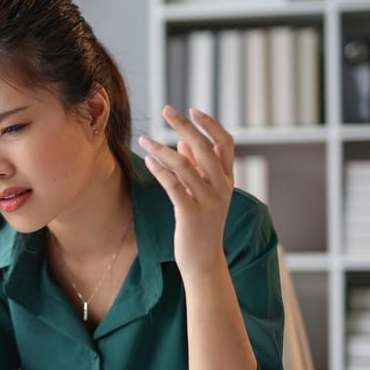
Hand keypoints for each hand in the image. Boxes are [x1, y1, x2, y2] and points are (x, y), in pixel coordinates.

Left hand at [138, 105, 234, 276]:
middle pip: (205, 147)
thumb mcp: (203, 193)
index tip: (192, 109)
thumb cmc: (201, 223)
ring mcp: (207, 200)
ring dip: (161, 149)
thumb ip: (196, 167)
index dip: (210, 124)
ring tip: (144, 140)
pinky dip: (160, 170)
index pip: (225, 143)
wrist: (204, 260)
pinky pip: (174, 186)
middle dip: (185, 125)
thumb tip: (184, 142)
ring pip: (184, 165)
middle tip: (166, 110)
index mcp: (226, 179)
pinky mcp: (191, 214)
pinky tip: (148, 161)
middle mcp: (221, 187)